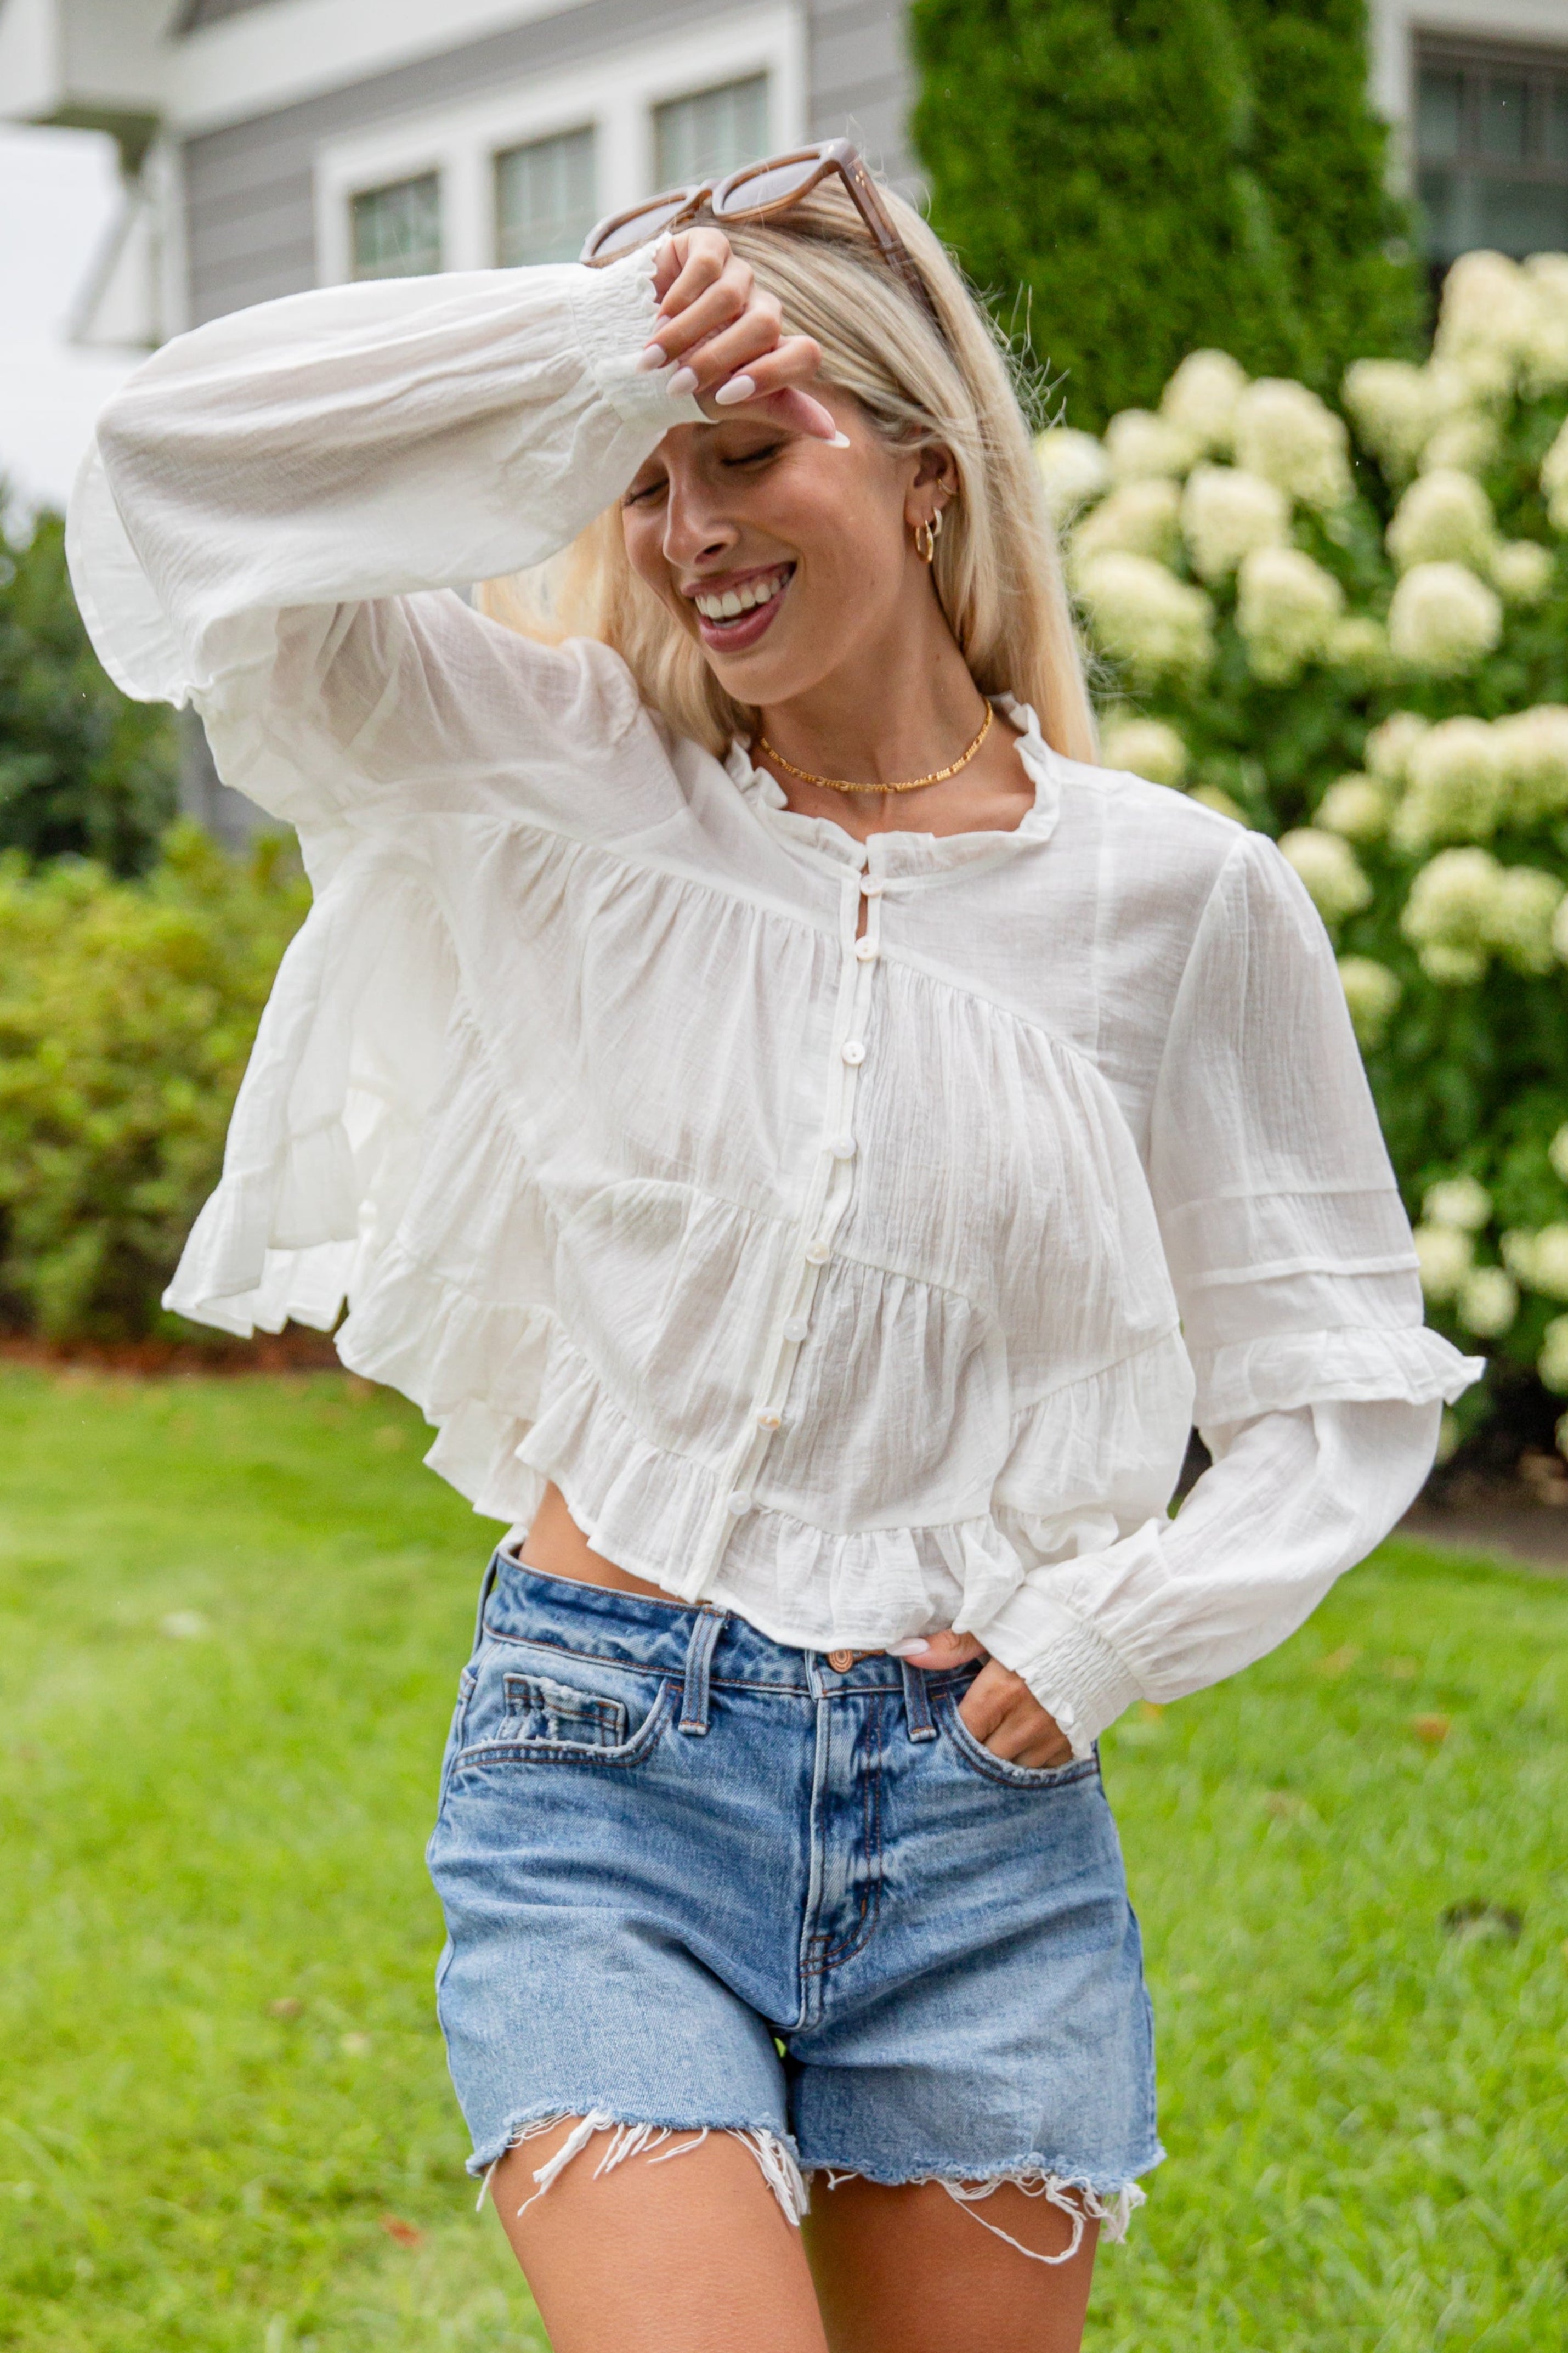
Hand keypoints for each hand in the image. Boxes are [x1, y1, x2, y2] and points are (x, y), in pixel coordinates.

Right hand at [642, 226, 840, 442]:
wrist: (628, 340)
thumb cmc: (682, 374)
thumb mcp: (726, 400)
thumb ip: (780, 410)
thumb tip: (837, 437)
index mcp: (774, 348)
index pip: (805, 354)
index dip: (771, 376)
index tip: (724, 398)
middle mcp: (762, 307)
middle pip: (765, 325)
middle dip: (717, 359)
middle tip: (677, 384)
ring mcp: (739, 274)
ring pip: (730, 298)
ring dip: (686, 334)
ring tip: (653, 358)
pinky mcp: (709, 246)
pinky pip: (707, 267)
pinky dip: (678, 299)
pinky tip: (656, 319)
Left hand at [891, 1631, 1073, 1768]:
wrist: (1111, 1624)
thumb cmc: (1047, 1618)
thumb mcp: (996, 1624)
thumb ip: (952, 1645)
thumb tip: (906, 1653)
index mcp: (1001, 1693)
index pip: (964, 1734)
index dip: (955, 1732)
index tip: (951, 1725)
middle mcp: (1027, 1723)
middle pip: (986, 1756)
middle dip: (977, 1748)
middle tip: (973, 1733)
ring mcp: (1054, 1737)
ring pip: (1015, 1766)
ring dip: (1004, 1756)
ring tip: (1001, 1736)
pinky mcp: (1077, 1743)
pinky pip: (1045, 1767)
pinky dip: (1033, 1758)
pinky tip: (1029, 1739)